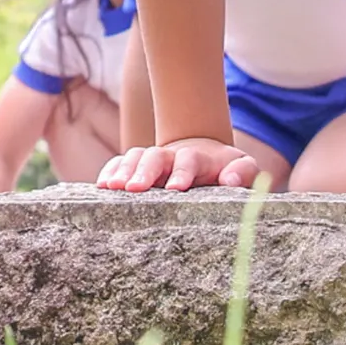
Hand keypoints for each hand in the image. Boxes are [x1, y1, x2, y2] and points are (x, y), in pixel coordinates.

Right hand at [100, 137, 271, 192]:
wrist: (205, 155)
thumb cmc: (226, 169)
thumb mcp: (243, 167)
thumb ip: (243, 171)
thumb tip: (230, 179)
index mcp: (198, 157)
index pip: (189, 160)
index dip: (182, 172)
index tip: (175, 188)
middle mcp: (171, 155)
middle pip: (155, 156)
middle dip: (144, 171)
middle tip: (134, 189)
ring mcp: (152, 159)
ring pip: (134, 158)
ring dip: (122, 171)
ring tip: (111, 187)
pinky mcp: (137, 166)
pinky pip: (119, 163)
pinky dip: (110, 170)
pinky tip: (101, 185)